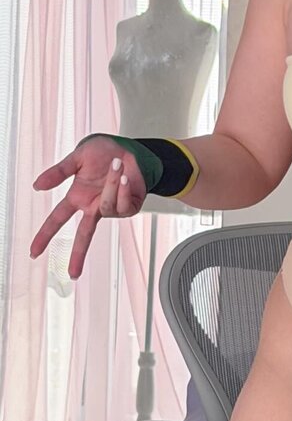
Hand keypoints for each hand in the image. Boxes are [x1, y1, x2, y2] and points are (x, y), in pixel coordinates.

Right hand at [30, 136, 146, 278]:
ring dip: (111, 184)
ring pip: (106, 206)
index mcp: (77, 198)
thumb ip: (58, 173)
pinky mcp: (130, 207)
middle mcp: (93, 206)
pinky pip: (123, 204)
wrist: (129, 147)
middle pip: (83, 234)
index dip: (45, 236)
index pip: (57, 219)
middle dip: (78, 254)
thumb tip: (37, 186)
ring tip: (115, 164)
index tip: (34, 252)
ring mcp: (112, 208)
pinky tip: (124, 176)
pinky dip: (123, 189)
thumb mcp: (77, 159)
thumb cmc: (102, 152)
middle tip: (72, 274)